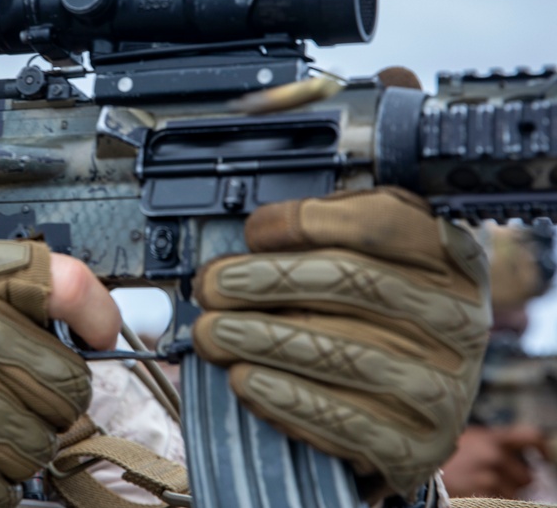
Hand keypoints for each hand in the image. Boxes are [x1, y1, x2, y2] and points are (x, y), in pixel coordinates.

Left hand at [192, 187, 491, 500]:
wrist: (419, 398)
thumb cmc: (379, 311)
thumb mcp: (372, 253)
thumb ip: (325, 233)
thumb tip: (255, 237)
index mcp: (448, 258)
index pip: (377, 223)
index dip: (305, 223)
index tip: (252, 231)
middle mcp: (457, 319)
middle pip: (350, 283)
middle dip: (266, 281)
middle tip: (211, 286)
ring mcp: (443, 386)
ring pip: (340, 353)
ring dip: (261, 341)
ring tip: (212, 332)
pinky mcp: (418, 445)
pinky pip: (345, 421)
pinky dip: (285, 398)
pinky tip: (244, 379)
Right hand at [441, 425, 547, 498]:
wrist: (414, 468)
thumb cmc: (441, 454)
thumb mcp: (466, 438)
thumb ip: (491, 442)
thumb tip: (516, 451)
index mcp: (492, 437)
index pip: (532, 436)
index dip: (542, 448)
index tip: (543, 458)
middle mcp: (494, 455)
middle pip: (527, 476)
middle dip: (515, 481)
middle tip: (494, 479)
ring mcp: (490, 478)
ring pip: (517, 495)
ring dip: (504, 494)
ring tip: (480, 486)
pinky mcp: (483, 497)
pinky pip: (502, 503)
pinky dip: (493, 501)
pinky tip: (476, 494)